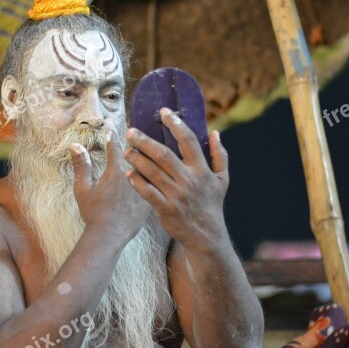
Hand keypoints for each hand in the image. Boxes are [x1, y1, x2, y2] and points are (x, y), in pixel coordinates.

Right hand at [69, 126, 148, 242]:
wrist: (109, 236)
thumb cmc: (93, 213)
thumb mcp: (82, 189)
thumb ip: (81, 165)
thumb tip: (75, 145)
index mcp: (115, 171)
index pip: (114, 146)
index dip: (111, 133)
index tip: (110, 123)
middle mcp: (133, 176)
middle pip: (137, 152)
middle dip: (135, 140)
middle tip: (134, 130)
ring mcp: (144, 188)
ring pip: (150, 166)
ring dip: (149, 156)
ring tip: (150, 147)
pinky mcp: (151, 199)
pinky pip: (155, 183)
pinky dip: (156, 175)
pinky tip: (159, 172)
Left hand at [123, 108, 229, 250]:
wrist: (206, 235)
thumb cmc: (212, 204)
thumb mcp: (222, 180)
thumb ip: (219, 155)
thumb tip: (215, 133)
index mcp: (202, 170)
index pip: (188, 141)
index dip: (176, 124)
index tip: (163, 111)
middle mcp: (188, 180)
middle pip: (164, 155)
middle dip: (145, 141)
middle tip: (131, 131)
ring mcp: (176, 195)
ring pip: (152, 172)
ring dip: (137, 159)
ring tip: (126, 150)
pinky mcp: (165, 209)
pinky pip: (147, 192)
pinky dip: (136, 182)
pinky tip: (127, 172)